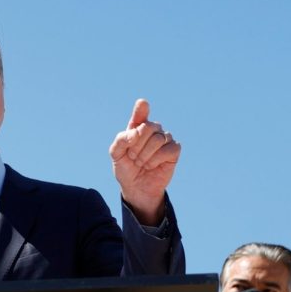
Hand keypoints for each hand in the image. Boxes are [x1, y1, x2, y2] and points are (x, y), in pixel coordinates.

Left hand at [109, 99, 180, 224]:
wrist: (135, 187)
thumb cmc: (125, 169)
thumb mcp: (116, 155)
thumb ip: (121, 140)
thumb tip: (135, 132)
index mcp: (137, 127)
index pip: (141, 111)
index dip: (142, 108)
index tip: (143, 104)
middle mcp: (152, 130)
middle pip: (149, 127)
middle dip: (137, 145)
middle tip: (133, 157)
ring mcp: (165, 139)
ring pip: (158, 139)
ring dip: (146, 154)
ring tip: (141, 163)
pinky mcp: (174, 151)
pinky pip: (169, 149)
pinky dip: (156, 160)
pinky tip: (151, 165)